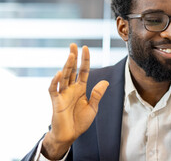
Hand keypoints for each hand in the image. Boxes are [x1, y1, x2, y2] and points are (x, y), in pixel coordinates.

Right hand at [41, 43, 108, 158]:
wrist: (70, 135)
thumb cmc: (80, 121)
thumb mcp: (93, 107)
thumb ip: (97, 94)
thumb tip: (106, 81)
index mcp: (80, 88)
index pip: (83, 71)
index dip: (84, 60)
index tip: (85, 48)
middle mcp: (71, 88)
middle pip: (72, 70)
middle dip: (73, 57)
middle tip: (73, 45)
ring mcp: (63, 94)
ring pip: (64, 76)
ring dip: (67, 66)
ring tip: (70, 55)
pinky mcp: (55, 101)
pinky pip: (54, 89)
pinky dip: (55, 82)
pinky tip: (59, 73)